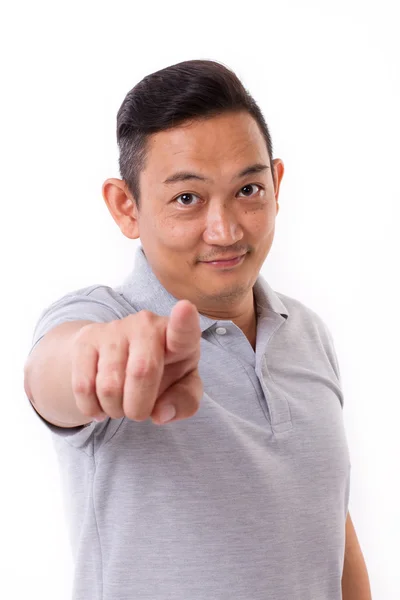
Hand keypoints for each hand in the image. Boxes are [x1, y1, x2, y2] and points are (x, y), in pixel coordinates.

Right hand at [70, 300, 202, 424]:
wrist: (119, 359)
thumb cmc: (162, 373)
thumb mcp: (182, 388)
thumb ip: (183, 402)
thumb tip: (161, 414)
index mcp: (178, 338)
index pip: (182, 330)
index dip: (183, 321)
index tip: (185, 308)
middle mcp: (146, 325)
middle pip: (141, 372)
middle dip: (138, 407)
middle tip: (138, 413)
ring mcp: (115, 329)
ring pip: (110, 386)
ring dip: (115, 409)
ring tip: (119, 405)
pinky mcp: (87, 339)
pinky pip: (84, 386)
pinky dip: (92, 407)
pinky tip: (100, 404)